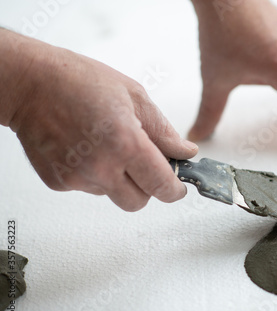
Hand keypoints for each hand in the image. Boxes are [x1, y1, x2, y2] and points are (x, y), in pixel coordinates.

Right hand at [0, 30, 197, 210]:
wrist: (29, 83)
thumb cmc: (79, 81)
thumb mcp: (134, 96)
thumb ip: (163, 131)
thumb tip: (185, 152)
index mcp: (125, 143)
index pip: (161, 185)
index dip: (174, 189)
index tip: (178, 186)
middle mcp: (101, 166)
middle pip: (138, 202)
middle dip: (147, 187)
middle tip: (144, 163)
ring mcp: (77, 177)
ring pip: (114, 195)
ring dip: (120, 179)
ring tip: (107, 145)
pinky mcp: (58, 182)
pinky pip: (90, 188)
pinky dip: (95, 175)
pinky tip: (87, 149)